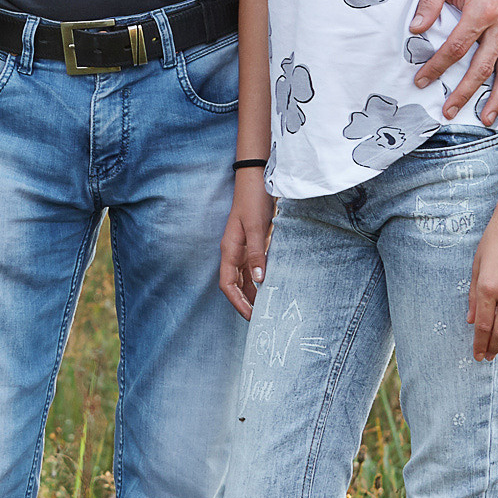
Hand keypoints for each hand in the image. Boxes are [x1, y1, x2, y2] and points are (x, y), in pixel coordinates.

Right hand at [219, 170, 275, 319]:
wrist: (255, 179)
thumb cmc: (252, 201)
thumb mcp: (256, 227)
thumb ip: (256, 252)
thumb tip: (259, 278)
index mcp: (229, 250)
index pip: (228, 284)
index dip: (237, 302)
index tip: (250, 316)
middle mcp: (233, 252)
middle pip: (235, 284)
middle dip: (245, 302)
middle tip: (261, 318)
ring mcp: (241, 248)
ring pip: (243, 277)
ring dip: (252, 292)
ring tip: (267, 306)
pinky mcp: (251, 243)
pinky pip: (252, 267)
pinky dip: (259, 279)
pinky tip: (270, 284)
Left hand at [412, 0, 497, 124]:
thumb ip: (428, 2)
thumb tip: (415, 30)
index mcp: (482, 11)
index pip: (455, 48)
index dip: (437, 67)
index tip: (421, 80)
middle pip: (481, 67)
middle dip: (463, 92)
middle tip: (447, 111)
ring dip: (495, 98)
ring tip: (483, 119)